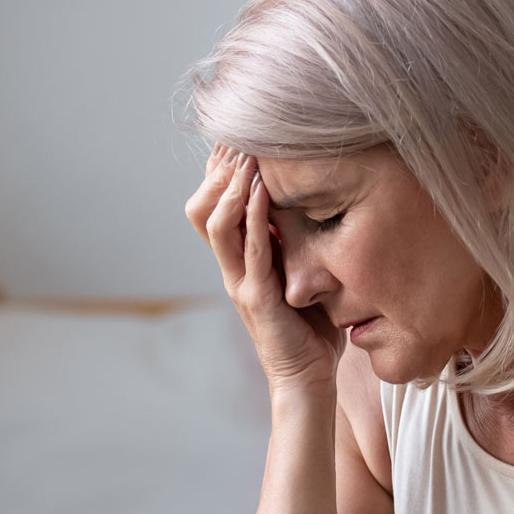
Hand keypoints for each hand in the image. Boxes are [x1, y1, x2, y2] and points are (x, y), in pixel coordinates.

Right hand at [185, 143, 343, 392]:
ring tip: (245, 153)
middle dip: (217, 169)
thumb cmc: (309, 327)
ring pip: (216, 223)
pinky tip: (260, 189)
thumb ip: (295, 242)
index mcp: (238, 260)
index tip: (236, 135)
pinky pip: (248, 250)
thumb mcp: (300, 272)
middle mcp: (231, 267)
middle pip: (202, 207)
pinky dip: (253, 216)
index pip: (213, 204)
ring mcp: (240, 282)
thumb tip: (312, 200)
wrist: (307, 378)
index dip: (218, 170)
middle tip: (237, 135)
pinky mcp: (257, 298)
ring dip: (230, 185)